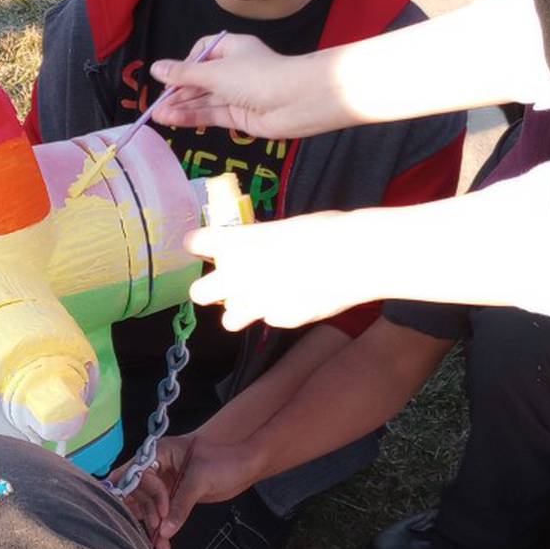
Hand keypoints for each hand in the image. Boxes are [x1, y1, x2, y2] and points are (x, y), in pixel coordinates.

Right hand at [115, 433, 256, 548]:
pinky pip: (159, 514)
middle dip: (147, 512)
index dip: (147, 493)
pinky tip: (163, 544)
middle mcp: (156, 467)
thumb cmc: (224, 461)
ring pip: (146, 506)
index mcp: (159, 453)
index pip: (137, 474)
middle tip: (159, 528)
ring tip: (161, 546)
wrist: (244, 466)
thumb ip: (180, 505)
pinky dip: (161, 529)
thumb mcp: (200, 480)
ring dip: (152, 526)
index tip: (163, 510)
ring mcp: (163, 483)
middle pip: (136, 492)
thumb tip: (164, 530)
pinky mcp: (171, 498)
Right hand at [149, 34, 306, 140]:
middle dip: (179, 92)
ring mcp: (238, 94)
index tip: (171, 77)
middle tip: (157, 104)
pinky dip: (193, 117)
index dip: (185, 65)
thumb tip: (156, 68)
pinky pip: (211, 114)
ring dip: (181, 107)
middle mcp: (235, 70)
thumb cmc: (257, 76)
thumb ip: (183, 74)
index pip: (202, 53)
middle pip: (200, 80)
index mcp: (232, 48)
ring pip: (204, 100)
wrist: (296, 101)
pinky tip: (173, 120)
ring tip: (158, 116)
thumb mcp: (214, 72)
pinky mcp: (240, 116)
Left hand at [186, 209, 366, 331]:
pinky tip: (298, 299)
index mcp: (235, 242)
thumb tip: (257, 248)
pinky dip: (278, 313)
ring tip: (260, 300)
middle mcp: (235, 275)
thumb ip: (259, 242)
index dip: (200, 245)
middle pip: (198, 293)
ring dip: (240, 311)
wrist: (355, 257)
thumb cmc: (324, 230)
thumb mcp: (283, 227)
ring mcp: (255, 302)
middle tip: (229, 283)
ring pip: (229, 320)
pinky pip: (269, 320)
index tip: (207, 246)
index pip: (194, 244)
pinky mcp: (278, 321)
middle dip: (210, 289)